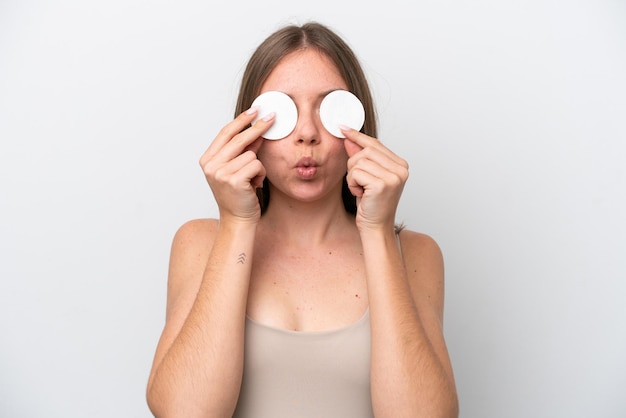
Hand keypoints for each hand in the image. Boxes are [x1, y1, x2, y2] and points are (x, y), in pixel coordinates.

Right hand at [199, 108, 273, 223]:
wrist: (237, 220)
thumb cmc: (239, 195)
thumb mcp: (237, 169)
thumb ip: (244, 150)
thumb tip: (258, 130)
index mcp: (207, 159)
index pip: (225, 133)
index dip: (241, 120)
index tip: (255, 110)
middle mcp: (211, 165)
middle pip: (238, 138)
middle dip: (258, 127)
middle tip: (272, 117)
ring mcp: (221, 173)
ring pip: (251, 154)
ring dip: (258, 167)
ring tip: (253, 181)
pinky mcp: (234, 180)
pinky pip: (256, 165)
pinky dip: (260, 175)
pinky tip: (254, 186)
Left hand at [342, 127, 408, 230]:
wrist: (375, 228)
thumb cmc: (371, 204)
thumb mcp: (366, 176)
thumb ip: (359, 156)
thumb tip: (348, 137)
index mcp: (401, 165)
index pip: (375, 144)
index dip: (357, 136)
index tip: (343, 128)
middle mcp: (401, 169)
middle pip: (365, 151)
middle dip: (354, 165)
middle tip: (359, 183)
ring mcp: (394, 176)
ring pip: (358, 161)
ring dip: (353, 177)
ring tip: (362, 190)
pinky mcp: (383, 184)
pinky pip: (356, 173)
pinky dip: (352, 184)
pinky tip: (361, 195)